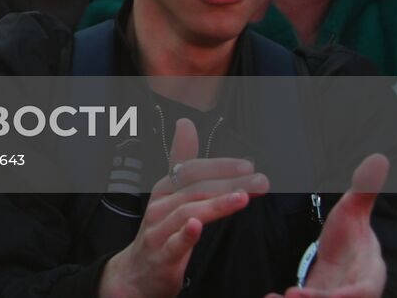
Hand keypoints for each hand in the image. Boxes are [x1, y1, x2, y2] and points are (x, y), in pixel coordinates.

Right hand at [100, 119, 268, 297]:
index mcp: (164, 190)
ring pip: (186, 212)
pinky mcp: (162, 257)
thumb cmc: (159, 230)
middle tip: (259, 181)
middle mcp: (159, 206)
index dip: (219, 166)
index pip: (189, 169)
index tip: (247, 165)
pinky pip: (174, 244)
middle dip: (228, 183)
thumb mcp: (170, 194)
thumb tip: (186, 123)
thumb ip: (181, 160)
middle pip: (193, 189)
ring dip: (215, 204)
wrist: (137, 273)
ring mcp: (158, 231)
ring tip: (241, 199)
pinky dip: (186, 234)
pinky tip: (198, 225)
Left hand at [265, 154, 386, 297]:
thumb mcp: (354, 211)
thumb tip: (379, 158)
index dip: (347, 295)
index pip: (364, 290)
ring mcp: (336, 296)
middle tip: (292, 296)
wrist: (342, 255)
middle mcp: (355, 289)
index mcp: (369, 272)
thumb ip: (364, 190)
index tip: (321, 294)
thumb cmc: (351, 235)